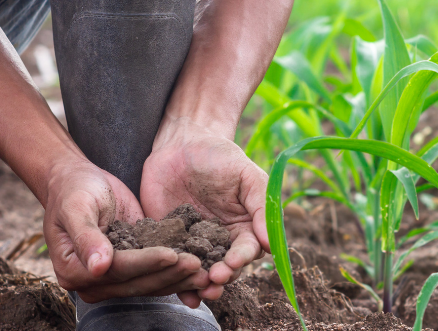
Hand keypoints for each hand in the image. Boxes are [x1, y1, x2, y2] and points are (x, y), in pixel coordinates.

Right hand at [42, 159, 208, 304]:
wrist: (78, 182)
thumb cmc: (74, 190)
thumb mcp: (76, 207)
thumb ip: (86, 236)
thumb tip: (99, 267)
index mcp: (74, 270)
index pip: (117, 270)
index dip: (145, 263)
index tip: (171, 254)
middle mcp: (94, 282)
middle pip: (137, 282)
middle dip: (169, 274)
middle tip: (198, 264)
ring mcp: (113, 279)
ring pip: (150, 284)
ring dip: (178, 278)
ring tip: (204, 270)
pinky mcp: (131, 270)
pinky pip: (155, 275)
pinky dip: (177, 272)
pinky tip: (200, 267)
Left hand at [140, 118, 269, 300]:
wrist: (181, 143)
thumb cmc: (220, 156)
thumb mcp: (247, 175)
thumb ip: (261, 205)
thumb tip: (270, 243)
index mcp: (243, 227)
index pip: (247, 250)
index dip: (241, 259)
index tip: (233, 263)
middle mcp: (220, 241)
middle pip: (225, 268)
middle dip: (221, 277)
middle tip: (214, 280)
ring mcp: (194, 244)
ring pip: (200, 272)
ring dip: (200, 285)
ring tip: (198, 292)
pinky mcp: (168, 242)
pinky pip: (172, 265)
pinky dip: (175, 281)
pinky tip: (179, 294)